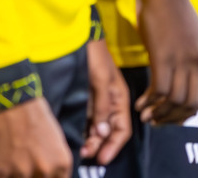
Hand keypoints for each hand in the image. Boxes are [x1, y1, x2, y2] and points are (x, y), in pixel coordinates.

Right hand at [0, 99, 72, 177]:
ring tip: (13, 161)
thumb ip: (54, 164)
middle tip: (25, 163)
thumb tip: (49, 176)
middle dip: (33, 177)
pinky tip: (3, 163)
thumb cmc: (35, 117)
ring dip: (17, 175)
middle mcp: (45, 170)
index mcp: (62, 163)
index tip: (41, 174)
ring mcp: (22, 173)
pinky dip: (3, 174)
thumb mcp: (55, 142)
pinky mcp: (1, 172)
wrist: (12, 102)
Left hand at [82, 39, 131, 163]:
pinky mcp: (84, 102)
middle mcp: (110, 104)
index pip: (122, 129)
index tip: (101, 159)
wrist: (79, 39)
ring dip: (90, 141)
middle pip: (109, 133)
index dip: (114, 145)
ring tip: (79, 149)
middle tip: (85, 154)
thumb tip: (103, 132)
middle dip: (99, 146)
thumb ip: (103, 107)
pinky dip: (82, 133)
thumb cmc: (94, 56)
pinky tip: (74, 138)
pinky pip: (86, 122)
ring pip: (97, 130)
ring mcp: (97, 104)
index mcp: (120, 99)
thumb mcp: (101, 80)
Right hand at [133, 0, 197, 124]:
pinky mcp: (164, 56)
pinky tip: (140, 104)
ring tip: (147, 115)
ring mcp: (183, 59)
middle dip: (175, 117)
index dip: (191, 109)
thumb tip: (184, 77)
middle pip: (193, 101)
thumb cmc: (171, 8)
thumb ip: (192, 54)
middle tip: (158, 120)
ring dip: (161, 113)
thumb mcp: (191, 33)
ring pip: (177, 100)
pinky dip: (150, 102)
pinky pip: (160, 91)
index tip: (175, 115)